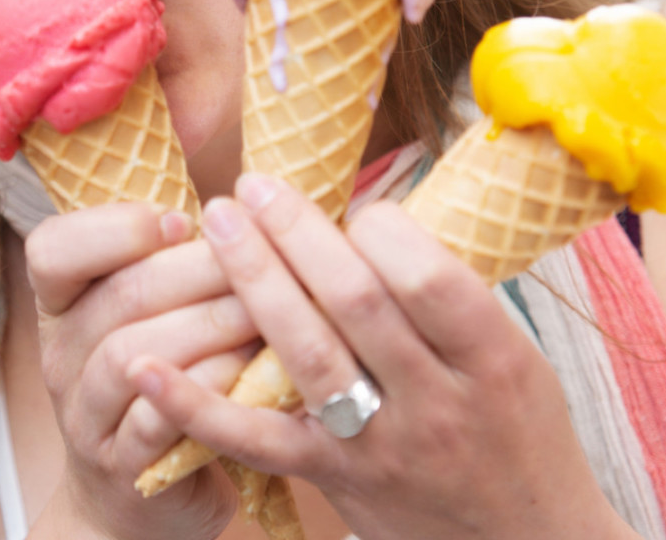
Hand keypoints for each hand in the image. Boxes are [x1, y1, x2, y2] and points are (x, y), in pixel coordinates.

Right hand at [25, 202, 251, 539]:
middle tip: (261, 255)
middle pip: (118, 296)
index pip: (52, 249)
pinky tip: (249, 371)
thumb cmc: (161, 383)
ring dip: (208, 326)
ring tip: (265, 312)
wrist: (135, 501)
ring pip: (130, 354)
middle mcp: (61, 357)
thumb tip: (235, 186)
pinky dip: (206, 389)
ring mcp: (84, 416)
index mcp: (63, 306)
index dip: (115, 226)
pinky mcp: (122, 468)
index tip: (182, 220)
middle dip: (197, 270)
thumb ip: (171, 259)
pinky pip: (156, 420)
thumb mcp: (148, 317)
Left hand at [129, 175, 636, 539]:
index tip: (352, 204)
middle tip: (251, 186)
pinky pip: (257, 440)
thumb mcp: (514, 357)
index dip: (377, 227)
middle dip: (295, 233)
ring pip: (304, 355)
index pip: (426, 277)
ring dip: (253, 279)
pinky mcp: (331, 480)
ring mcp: (378, 447)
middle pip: (355, 302)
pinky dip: (196, 404)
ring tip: (217, 221)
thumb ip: (448, 298)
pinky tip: (147, 366)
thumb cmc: (517, 432)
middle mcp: (436, 403)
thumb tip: (365, 215)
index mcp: (492, 360)